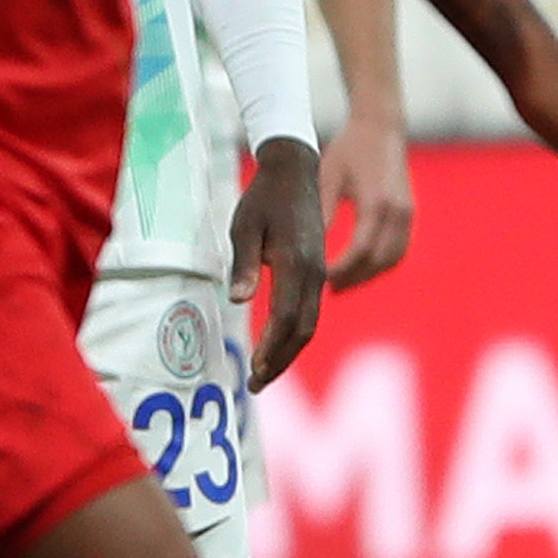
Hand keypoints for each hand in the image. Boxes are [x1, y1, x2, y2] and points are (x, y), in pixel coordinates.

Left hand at [229, 138, 328, 386]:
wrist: (295, 171)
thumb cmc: (263, 198)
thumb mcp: (244, 226)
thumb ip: (242, 264)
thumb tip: (238, 301)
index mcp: (295, 262)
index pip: (286, 317)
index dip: (272, 348)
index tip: (255, 371)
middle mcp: (314, 272)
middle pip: (303, 330)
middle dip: (280, 361)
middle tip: (256, 385)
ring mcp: (319, 272)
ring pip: (310, 323)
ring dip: (288, 352)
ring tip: (265, 373)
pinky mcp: (317, 271)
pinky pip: (310, 311)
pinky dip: (295, 335)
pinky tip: (278, 345)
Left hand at [319, 87, 414, 284]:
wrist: (381, 126)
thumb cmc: (349, 149)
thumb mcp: (327, 178)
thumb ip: (321, 214)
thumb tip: (308, 249)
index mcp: (375, 203)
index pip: (360, 250)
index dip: (341, 270)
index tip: (320, 280)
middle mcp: (397, 211)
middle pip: (378, 261)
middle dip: (354, 279)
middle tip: (328, 289)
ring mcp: (407, 213)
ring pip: (392, 259)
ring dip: (369, 274)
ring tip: (342, 283)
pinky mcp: (409, 213)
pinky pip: (399, 249)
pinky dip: (381, 263)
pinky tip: (361, 267)